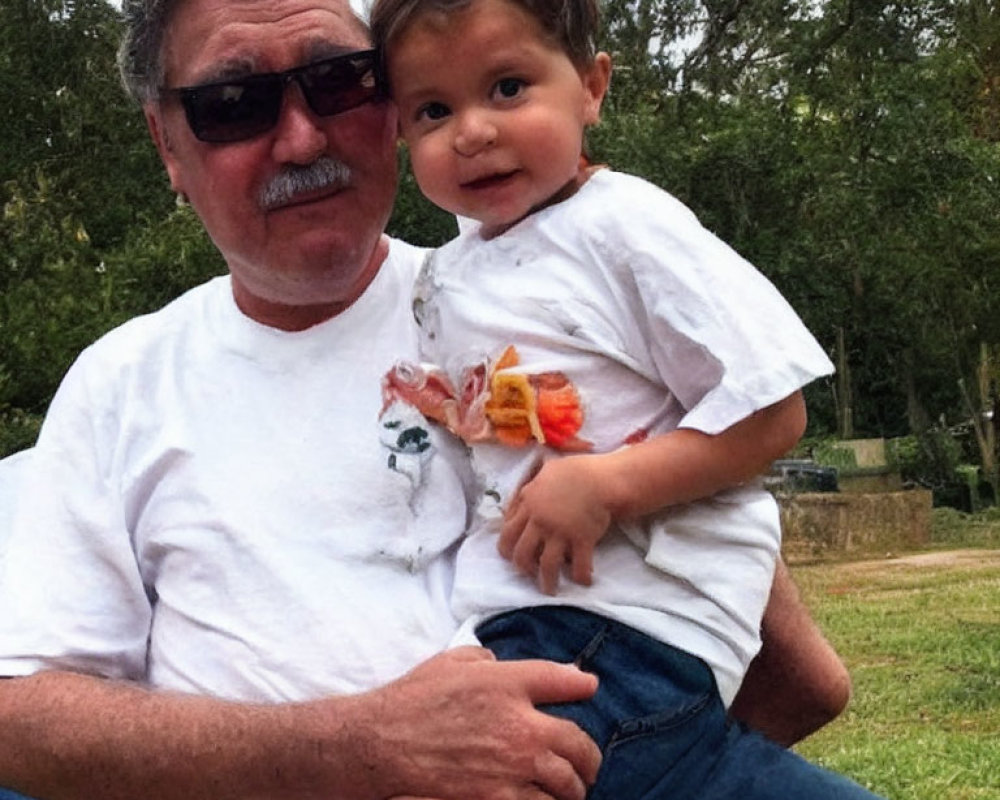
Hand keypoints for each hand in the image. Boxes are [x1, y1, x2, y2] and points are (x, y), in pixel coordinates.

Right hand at [360, 647, 600, 799]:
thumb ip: (486, 660)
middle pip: (579, 744)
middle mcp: (521, 726)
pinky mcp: (498, 799)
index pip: (563, 680)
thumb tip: (504, 664)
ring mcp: (513, 768)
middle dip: (588, 758)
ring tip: (571, 790)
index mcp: (509, 685)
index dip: (581, 685)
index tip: (589, 688)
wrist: (382, 743)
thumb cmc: (414, 699)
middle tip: (587, 765)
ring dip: (572, 788)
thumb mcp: (451, 661)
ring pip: (567, 784)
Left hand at [499, 455, 612, 593]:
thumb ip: (534, 483)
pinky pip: (579, 565)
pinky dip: (581, 576)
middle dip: (522, 567)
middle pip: (521, 552)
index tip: (511, 552)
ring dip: (547, 582)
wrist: (601, 479)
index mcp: (529, 504)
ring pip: (546, 565)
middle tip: (527, 573)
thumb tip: (526, 491)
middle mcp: (540, 521)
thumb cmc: (576, 470)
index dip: (507, 545)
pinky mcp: (581, 541)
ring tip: (549, 590)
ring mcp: (560, 533)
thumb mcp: (547, 470)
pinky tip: (584, 581)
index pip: (508, 530)